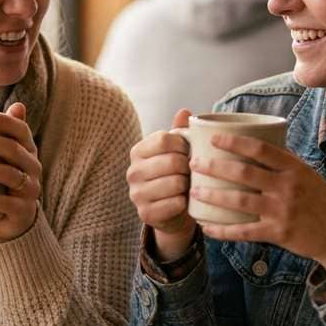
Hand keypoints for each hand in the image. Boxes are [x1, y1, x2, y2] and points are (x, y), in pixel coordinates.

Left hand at [0, 102, 41, 241]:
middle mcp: (33, 167)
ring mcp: (30, 189)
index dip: (6, 123)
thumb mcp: (8, 157)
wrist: (16, 218)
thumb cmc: (5, 180)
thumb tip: (18, 105)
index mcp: (28, 150)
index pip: (21, 131)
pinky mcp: (22, 210)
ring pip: (9, 175)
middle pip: (13, 150)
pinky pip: (6, 203)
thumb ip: (8, 134)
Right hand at [127, 109, 196, 261]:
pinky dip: (185, 202)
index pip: (163, 139)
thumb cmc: (175, 174)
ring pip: (175, 183)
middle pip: (172, 161)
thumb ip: (180, 131)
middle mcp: (132, 171)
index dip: (183, 145)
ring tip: (190, 185)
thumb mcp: (177, 151)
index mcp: (138, 151)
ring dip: (189, 185)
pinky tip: (185, 201)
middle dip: (189, 167)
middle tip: (193, 172)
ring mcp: (136, 194)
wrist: (171, 210)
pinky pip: (174, 204)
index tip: (189, 152)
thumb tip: (184, 111)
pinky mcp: (145, 214)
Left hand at [189, 132, 325, 276]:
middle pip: (243, 173)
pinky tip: (207, 227)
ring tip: (194, 190)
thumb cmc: (323, 202)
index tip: (213, 138)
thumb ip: (284, 165)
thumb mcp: (308, 176)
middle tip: (194, 164)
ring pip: (239, 201)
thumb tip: (256, 147)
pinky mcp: (279, 233)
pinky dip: (222, 230)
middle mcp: (288, 187)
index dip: (234, 142)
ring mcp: (282, 210)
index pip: (260, 149)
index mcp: (294, 168)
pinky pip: (244, 232)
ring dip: (213, 195)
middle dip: (214, 167)